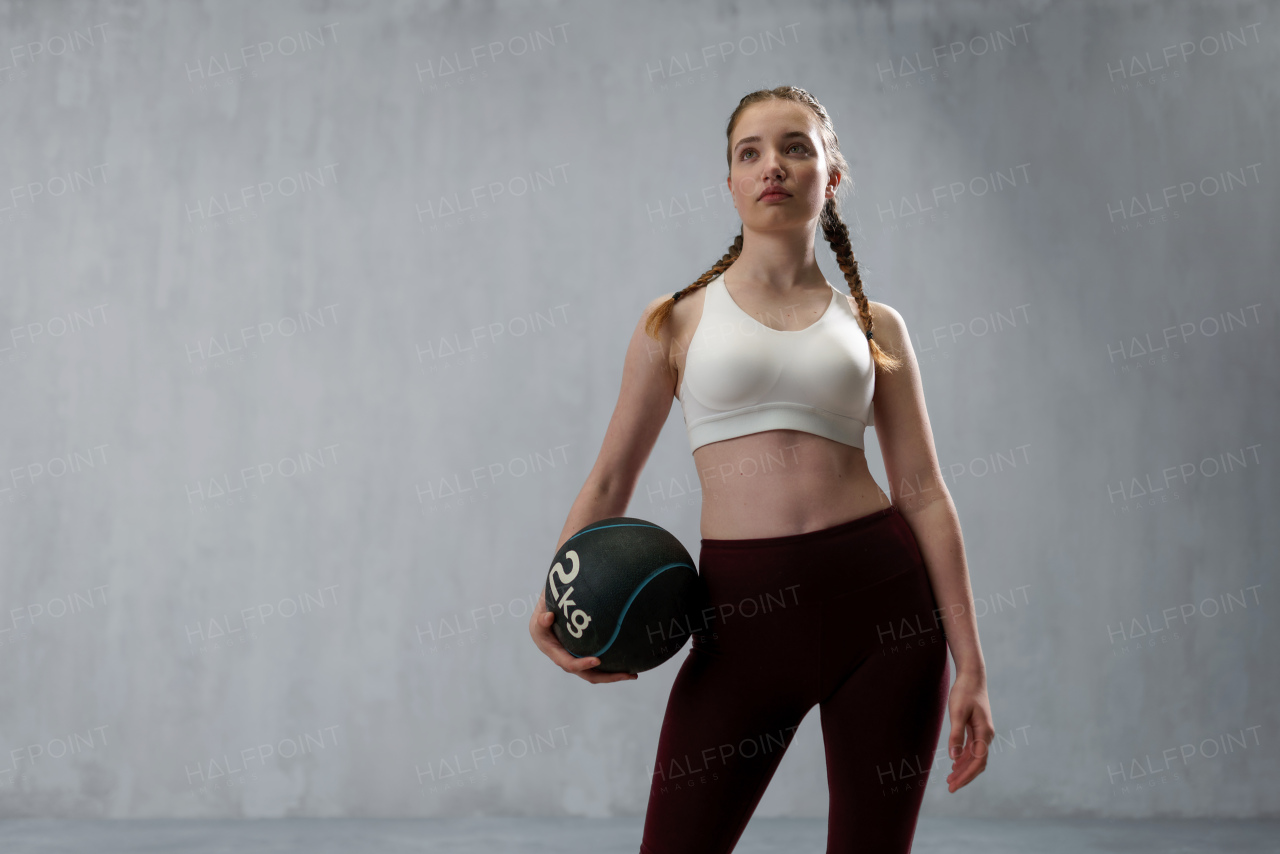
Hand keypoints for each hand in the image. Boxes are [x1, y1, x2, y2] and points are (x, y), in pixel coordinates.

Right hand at [529, 589, 637, 682]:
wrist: (546, 615)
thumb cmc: (545, 611)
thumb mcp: (541, 613)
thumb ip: (542, 618)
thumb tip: (548, 617)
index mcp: (554, 652)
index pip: (569, 664)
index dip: (582, 664)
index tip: (598, 660)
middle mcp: (565, 660)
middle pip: (587, 674)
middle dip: (607, 677)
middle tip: (627, 674)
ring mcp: (576, 659)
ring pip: (595, 673)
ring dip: (613, 675)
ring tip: (633, 674)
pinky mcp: (583, 656)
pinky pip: (598, 666)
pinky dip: (611, 667)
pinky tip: (627, 663)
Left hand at [945, 669, 992, 791]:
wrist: (972, 676)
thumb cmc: (964, 692)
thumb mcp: (957, 713)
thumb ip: (956, 735)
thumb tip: (954, 758)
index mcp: (984, 733)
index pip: (977, 761)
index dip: (966, 775)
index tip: (954, 785)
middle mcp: (986, 735)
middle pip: (978, 762)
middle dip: (965, 776)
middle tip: (950, 788)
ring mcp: (983, 732)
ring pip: (975, 757)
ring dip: (964, 769)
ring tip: (950, 779)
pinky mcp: (977, 728)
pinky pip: (973, 749)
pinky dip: (964, 758)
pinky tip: (955, 764)